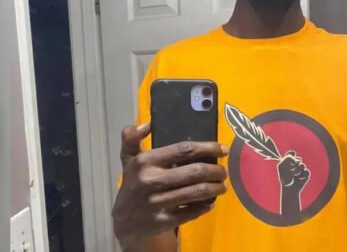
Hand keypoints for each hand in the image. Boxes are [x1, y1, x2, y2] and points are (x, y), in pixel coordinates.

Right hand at [112, 123, 228, 248]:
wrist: (124, 222)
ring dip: (215, 188)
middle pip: (195, 171)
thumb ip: (132, 138)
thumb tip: (147, 124)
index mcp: (145, 161)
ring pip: (197, 192)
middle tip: (223, 171)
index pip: (184, 149)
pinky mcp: (164, 221)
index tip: (222, 149)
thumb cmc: (133, 184)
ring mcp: (158, 202)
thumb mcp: (128, 159)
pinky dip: (205, 205)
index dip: (208, 148)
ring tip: (222, 185)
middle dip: (216, 170)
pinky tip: (210, 201)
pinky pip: (192, 211)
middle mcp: (151, 180)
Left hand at [277, 151, 309, 214]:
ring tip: (294, 176)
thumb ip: (288, 158)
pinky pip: (306, 172)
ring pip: (302, 165)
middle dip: (293, 166)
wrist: (289, 189)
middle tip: (289, 172)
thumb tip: (298, 157)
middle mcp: (296, 163)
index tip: (289, 163)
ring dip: (297, 171)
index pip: (292, 153)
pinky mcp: (306, 174)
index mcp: (289, 160)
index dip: (291, 157)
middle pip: (298, 159)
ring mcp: (302, 169)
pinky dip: (302, 176)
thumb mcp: (282, 166)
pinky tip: (299, 179)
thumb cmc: (284, 177)